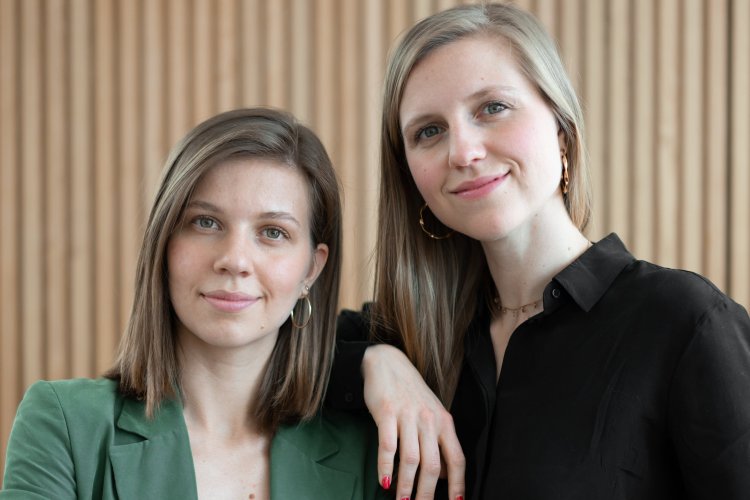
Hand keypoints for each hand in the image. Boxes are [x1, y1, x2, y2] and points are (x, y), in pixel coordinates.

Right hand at [362, 344, 464, 499]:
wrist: (387, 362)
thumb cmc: (411, 392)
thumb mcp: (432, 414)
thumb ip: (439, 442)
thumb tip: (444, 475)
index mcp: (444, 421)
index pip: (456, 458)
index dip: (458, 483)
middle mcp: (429, 420)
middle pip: (433, 465)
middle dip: (427, 494)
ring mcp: (408, 416)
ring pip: (411, 460)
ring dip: (406, 486)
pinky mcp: (386, 413)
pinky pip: (387, 446)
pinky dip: (386, 467)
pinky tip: (383, 482)